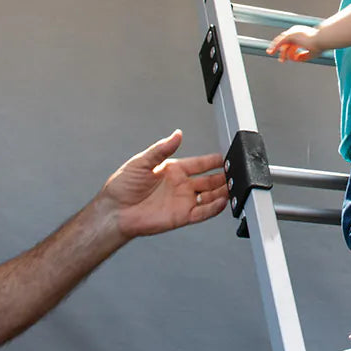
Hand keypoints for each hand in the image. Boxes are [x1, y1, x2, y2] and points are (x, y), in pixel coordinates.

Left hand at [99, 130, 227, 238]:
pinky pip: (203, 212)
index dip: (214, 160)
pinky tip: (222, 202)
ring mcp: (183, 201)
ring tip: (233, 187)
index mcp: (174, 170)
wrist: (114, 211)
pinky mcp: (182, 216)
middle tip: (236, 173)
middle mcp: (181, 185)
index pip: (200, 163)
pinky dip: (214, 208)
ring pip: (210, 196)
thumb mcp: (142, 162)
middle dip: (224, 176)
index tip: (227, 156)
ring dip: (222, 192)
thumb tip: (177, 134)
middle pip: (210, 180)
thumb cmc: (122, 187)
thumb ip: (162, 148)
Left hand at [266, 26, 320, 62]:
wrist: (322, 39)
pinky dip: (275, 47)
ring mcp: (293, 32)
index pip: (292, 42)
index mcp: (302, 34)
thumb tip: (296, 59)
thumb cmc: (321, 45)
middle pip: (286, 42)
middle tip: (281, 60)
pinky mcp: (290, 35)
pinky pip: (280, 42)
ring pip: (283, 43)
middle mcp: (296, 32)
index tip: (294, 59)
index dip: (291, 51)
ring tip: (281, 60)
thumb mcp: (312, 53)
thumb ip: (304, 56)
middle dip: (283, 51)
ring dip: (281, 52)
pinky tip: (271, 52)